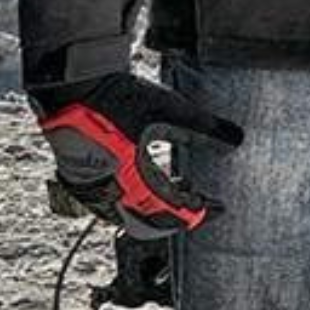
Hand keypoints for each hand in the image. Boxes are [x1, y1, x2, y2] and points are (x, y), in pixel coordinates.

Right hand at [30, 71, 244, 239]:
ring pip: (128, 215)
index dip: (197, 213)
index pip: (169, 212)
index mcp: (128, 182)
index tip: (218, 209)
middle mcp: (106, 194)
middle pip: (147, 224)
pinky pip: (111, 203)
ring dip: (156, 209)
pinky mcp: (79, 180)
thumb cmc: (118, 97)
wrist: (71, 85)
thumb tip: (238, 140)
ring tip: (182, 187)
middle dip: (176, 217)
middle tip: (202, 205)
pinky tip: (151, 179)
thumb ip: (205, 127)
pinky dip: (135, 200)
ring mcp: (88, 190)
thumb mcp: (169, 110)